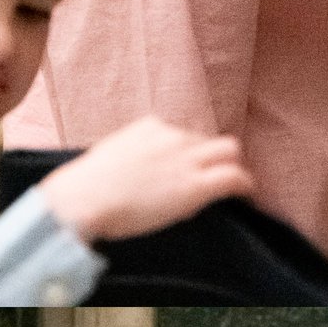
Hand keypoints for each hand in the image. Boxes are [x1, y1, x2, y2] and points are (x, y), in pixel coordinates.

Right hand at [33, 116, 251, 242]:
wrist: (82, 199)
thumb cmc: (85, 186)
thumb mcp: (110, 156)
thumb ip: (131, 156)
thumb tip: (137, 174)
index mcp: (149, 127)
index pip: (181, 134)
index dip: (185, 153)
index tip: (180, 168)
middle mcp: (173, 137)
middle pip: (208, 140)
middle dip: (210, 157)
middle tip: (208, 176)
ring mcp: (187, 159)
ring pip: (229, 150)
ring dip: (229, 166)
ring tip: (231, 184)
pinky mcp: (197, 185)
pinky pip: (235, 176)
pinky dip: (244, 184)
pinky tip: (245, 193)